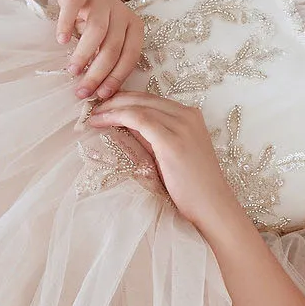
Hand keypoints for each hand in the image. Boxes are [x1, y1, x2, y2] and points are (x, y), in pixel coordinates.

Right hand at [51, 0, 144, 99]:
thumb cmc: (97, 18)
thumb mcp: (109, 37)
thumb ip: (108, 58)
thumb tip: (100, 92)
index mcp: (133, 27)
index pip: (129, 56)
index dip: (116, 78)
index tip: (102, 95)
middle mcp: (121, 13)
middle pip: (113, 48)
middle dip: (97, 74)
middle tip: (82, 91)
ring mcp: (101, 0)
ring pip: (97, 31)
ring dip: (84, 54)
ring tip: (73, 71)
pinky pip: (73, 8)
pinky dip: (67, 24)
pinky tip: (61, 40)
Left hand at [84, 92, 242, 233]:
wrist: (212, 207)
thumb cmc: (192, 188)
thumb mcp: (168, 155)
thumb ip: (151, 138)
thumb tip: (125, 125)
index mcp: (190, 116)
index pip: (150, 99)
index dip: (124, 99)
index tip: (104, 106)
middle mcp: (187, 115)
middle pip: (143, 98)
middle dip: (114, 100)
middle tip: (92, 107)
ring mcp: (181, 126)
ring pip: (138, 106)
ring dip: (110, 108)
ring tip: (92, 116)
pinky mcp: (172, 140)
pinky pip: (138, 119)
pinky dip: (116, 117)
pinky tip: (100, 122)